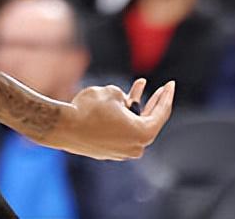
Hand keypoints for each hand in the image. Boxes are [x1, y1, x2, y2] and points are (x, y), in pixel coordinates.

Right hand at [43, 78, 174, 159]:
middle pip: (149, 121)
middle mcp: (135, 148)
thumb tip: (124, 102)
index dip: (167, 96)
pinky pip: (121, 131)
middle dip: (155, 102)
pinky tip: (119, 104)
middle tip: (163, 88)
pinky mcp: (107, 152)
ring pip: (133, 125)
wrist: (63, 127)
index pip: (161, 114)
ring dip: (136, 107)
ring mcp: (120, 152)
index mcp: (142, 134)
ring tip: (139, 86)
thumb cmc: (89, 109)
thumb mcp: (111, 92)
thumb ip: (124, 96)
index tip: (171, 83)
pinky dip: (123, 117)